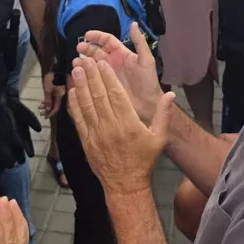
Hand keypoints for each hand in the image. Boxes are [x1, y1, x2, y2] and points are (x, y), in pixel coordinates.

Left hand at [41, 71, 64, 116]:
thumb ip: (48, 100)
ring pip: (54, 102)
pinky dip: (49, 100)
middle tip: (41, 113)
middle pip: (55, 106)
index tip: (45, 117)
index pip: (56, 108)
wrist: (57, 68)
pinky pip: (54, 98)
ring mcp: (60, 93)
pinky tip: (43, 101)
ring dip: (47, 105)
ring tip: (40, 107)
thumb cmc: (52, 79)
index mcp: (61, 97)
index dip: (50, 113)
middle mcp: (62, 96)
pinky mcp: (59, 90)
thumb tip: (48, 110)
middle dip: (48, 110)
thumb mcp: (48, 90)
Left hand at [67, 57, 176, 195]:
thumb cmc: (143, 159)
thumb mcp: (159, 137)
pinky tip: (72, 91)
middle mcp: (111, 127)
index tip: (103, 63)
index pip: (116, 95)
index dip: (108, 77)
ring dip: (80, 85)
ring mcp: (97, 134)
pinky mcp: (86, 141)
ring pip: (87, 105)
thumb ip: (163, 114)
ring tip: (77, 69)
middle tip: (85, 59)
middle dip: (92, 76)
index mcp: (129, 124)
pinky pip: (78, 119)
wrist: (125, 184)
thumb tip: (171, 94)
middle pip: (99, 96)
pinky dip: (74, 104)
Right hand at [76, 23, 163, 123]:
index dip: (97, 36)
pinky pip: (91, 79)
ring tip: (76, 63)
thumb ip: (140, 42)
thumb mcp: (146, 60)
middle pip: (96, 52)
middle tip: (78, 49)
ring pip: (91, 65)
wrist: (148, 106)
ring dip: (83, 62)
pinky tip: (78, 76)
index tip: (87, 35)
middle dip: (86, 49)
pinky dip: (83, 76)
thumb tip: (133, 23)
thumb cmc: (148, 82)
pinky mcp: (102, 87)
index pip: (107, 40)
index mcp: (122, 54)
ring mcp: (106, 75)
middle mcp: (112, 63)